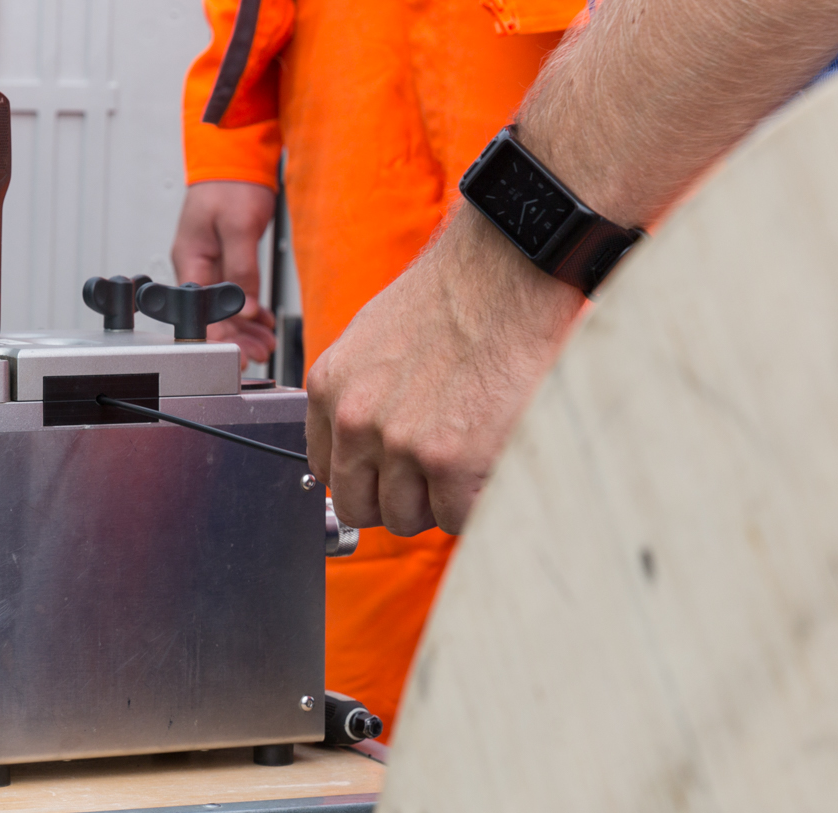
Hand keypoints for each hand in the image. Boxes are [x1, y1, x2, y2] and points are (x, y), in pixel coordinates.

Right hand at [171, 181, 279, 363]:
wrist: (234, 156)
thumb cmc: (229, 183)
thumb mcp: (238, 225)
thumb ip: (241, 268)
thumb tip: (246, 305)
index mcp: (190, 259)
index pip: (198, 310)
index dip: (216, 335)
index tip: (234, 353)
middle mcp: (196, 265)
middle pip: (212, 313)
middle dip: (235, 336)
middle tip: (258, 353)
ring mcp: (211, 263)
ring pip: (226, 306)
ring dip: (245, 326)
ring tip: (265, 342)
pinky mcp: (225, 258)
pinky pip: (236, 291)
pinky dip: (250, 308)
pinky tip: (263, 321)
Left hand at [305, 208, 581, 534]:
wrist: (509, 269)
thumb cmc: (458, 295)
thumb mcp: (375, 340)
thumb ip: (361, 394)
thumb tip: (365, 443)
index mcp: (331, 389)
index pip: (328, 470)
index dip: (367, 477)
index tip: (392, 473)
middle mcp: (356, 420)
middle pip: (360, 506)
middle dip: (398, 498)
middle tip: (436, 471)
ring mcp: (401, 444)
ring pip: (405, 518)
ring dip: (438, 500)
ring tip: (468, 454)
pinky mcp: (450, 460)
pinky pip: (454, 517)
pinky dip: (475, 501)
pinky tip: (489, 459)